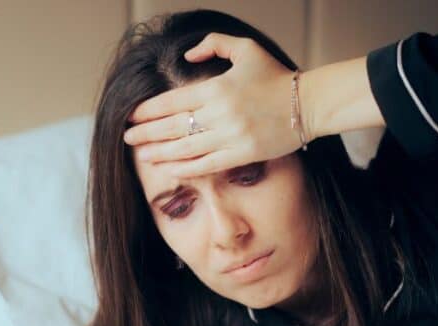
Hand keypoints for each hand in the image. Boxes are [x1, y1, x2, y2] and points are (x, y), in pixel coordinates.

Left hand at [122, 33, 309, 179]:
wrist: (309, 103)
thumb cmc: (276, 75)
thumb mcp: (246, 49)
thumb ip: (213, 44)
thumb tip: (186, 58)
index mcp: (217, 88)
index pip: (172, 102)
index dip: (148, 111)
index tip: (131, 117)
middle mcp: (221, 113)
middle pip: (173, 126)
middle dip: (146, 133)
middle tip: (127, 138)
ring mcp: (231, 136)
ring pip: (186, 148)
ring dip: (161, 153)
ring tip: (143, 156)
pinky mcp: (243, 154)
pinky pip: (208, 165)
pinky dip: (186, 168)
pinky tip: (170, 169)